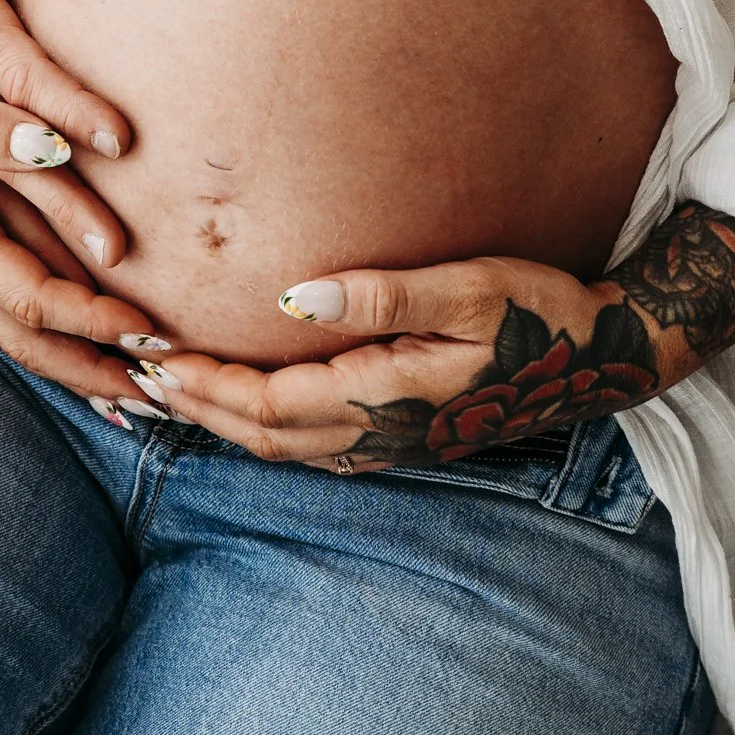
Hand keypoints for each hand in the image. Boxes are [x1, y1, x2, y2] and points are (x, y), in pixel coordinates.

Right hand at [0, 14, 161, 401]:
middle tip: (162, 394)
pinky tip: (72, 344)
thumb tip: (53, 147)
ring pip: (11, 332)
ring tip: (129, 389)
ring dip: (72, 362)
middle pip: (24, 338)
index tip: (151, 334)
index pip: (29, 296)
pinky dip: (43, 334)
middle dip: (92, 370)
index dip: (92, 319)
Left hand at [129, 207, 734, 471]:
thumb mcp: (469, 286)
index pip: (263, 404)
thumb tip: (291, 295)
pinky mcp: (402, 440)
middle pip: (258, 436)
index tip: (146, 353)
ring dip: (217, 423)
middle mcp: (377, 437)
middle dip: (190, 409)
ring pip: (279, 449)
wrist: (607, 357)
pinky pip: (308, 447)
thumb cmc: (540, 309)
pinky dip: (258, 430)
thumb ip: (381, 292)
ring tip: (164, 392)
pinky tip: (240, 409)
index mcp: (383, 399)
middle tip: (128, 373)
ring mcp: (389, 446)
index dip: (199, 385)